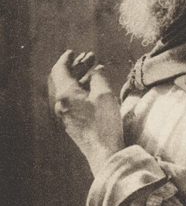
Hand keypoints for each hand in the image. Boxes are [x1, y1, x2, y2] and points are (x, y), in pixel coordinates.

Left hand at [49, 50, 123, 173]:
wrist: (103, 153)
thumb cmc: (104, 123)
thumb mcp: (105, 94)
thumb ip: (99, 77)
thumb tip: (97, 70)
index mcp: (66, 94)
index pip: (60, 70)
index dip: (67, 59)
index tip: (73, 52)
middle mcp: (61, 103)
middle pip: (64, 79)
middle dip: (77, 67)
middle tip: (90, 58)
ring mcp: (65, 114)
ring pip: (69, 90)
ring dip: (80, 78)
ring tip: (95, 71)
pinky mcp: (72, 122)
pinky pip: (73, 100)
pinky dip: (81, 90)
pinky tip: (94, 89)